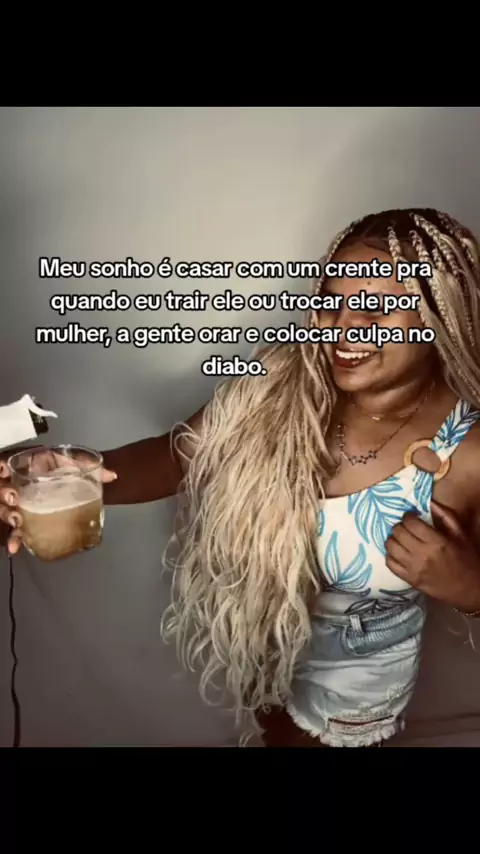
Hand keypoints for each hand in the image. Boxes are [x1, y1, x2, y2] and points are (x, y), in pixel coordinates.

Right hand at [0, 449, 116, 554]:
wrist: (76, 485)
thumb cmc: (68, 470)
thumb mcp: (74, 463)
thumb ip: (90, 467)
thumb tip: (113, 476)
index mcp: (27, 465)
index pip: (5, 463)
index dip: (0, 466)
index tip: (2, 470)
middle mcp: (17, 484)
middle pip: (0, 489)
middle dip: (2, 493)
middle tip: (14, 498)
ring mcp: (17, 503)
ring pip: (3, 509)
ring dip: (6, 515)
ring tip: (16, 521)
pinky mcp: (22, 520)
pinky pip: (14, 529)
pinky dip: (14, 538)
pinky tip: (15, 548)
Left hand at [385, 500, 479, 611]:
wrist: (469, 589)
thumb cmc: (466, 559)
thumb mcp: (461, 535)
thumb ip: (446, 516)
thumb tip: (430, 502)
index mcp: (437, 542)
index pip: (411, 523)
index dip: (408, 516)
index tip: (411, 516)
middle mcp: (422, 555)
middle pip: (398, 533)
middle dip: (399, 526)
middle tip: (405, 527)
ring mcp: (414, 569)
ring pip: (391, 547)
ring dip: (393, 539)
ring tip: (400, 538)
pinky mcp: (410, 580)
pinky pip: (390, 564)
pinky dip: (390, 555)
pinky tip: (398, 552)